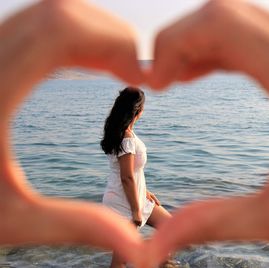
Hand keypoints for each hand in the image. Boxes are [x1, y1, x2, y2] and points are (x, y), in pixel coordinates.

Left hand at [0, 0, 143, 265]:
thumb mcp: (10, 219)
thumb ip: (76, 226)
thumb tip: (134, 244)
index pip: (58, 34)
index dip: (111, 43)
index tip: (140, 76)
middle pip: (60, 14)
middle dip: (110, 36)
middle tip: (136, 70)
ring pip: (52, 15)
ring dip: (95, 35)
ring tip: (121, 66)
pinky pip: (42, 29)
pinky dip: (78, 40)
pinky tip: (95, 64)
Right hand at [143, 0, 268, 266]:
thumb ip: (217, 224)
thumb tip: (159, 242)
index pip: (221, 23)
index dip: (175, 43)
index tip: (157, 82)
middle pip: (222, 13)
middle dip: (179, 41)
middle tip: (162, 81)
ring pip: (233, 19)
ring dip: (195, 43)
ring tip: (176, 78)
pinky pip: (246, 32)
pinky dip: (213, 47)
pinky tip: (200, 72)